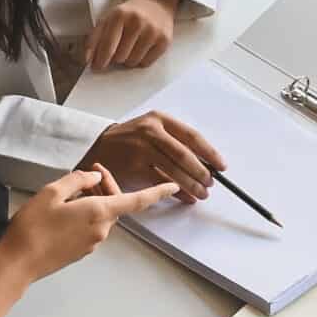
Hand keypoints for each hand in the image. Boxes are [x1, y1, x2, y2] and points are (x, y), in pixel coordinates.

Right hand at [0, 166, 179, 281]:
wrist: (18, 263)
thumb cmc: (33, 227)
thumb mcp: (52, 192)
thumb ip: (77, 181)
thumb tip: (94, 178)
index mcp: (99, 212)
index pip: (136, 201)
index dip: (157, 192)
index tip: (173, 186)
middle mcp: (101, 230)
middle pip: (115, 203)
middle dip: (107, 186)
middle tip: (89, 173)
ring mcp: (92, 243)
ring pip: (102, 214)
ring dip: (94, 199)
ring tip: (68, 192)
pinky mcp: (81, 251)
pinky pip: (91, 226)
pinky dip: (85, 214)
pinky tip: (64, 210)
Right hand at [83, 111, 226, 202]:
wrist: (96, 146)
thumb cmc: (129, 140)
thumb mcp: (151, 129)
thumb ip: (175, 142)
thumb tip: (205, 163)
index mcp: (159, 119)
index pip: (192, 136)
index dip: (210, 153)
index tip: (220, 166)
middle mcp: (150, 131)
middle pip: (184, 155)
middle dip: (202, 172)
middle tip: (210, 183)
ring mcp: (141, 150)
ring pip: (174, 171)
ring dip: (192, 185)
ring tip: (201, 193)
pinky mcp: (133, 167)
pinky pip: (160, 182)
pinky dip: (176, 192)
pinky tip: (185, 197)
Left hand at [88, 0, 178, 71]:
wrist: (154, 2)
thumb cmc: (128, 13)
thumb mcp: (108, 19)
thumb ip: (94, 38)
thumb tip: (88, 59)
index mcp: (119, 15)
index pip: (108, 46)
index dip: (101, 60)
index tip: (97, 66)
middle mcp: (137, 22)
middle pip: (119, 57)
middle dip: (116, 56)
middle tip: (119, 46)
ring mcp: (153, 31)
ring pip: (132, 62)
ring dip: (128, 59)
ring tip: (131, 45)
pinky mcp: (164, 40)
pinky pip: (146, 63)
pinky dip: (141, 60)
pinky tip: (142, 47)